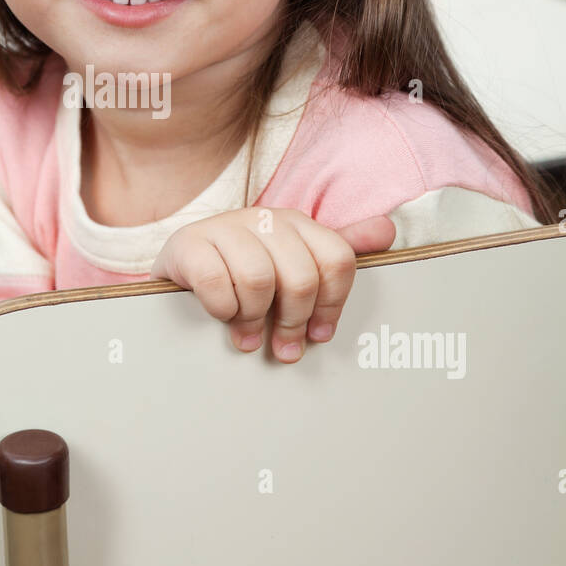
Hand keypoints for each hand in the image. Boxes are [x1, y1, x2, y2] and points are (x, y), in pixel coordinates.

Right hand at [149, 207, 395, 357]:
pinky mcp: (189, 243)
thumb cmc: (241, 271)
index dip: (333, 305)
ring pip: (258, 279)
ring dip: (254, 319)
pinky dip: (221, 309)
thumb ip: (336, 251)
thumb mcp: (291, 261)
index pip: (337, 260)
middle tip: (283, 347)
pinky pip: (216, 282)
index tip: (319, 335)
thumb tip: (386, 231)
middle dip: (294, 321)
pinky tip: (221, 317)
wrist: (178, 268)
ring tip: (248, 337)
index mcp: (296, 223)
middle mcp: (264, 218)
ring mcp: (224, 226)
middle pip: (301, 276)